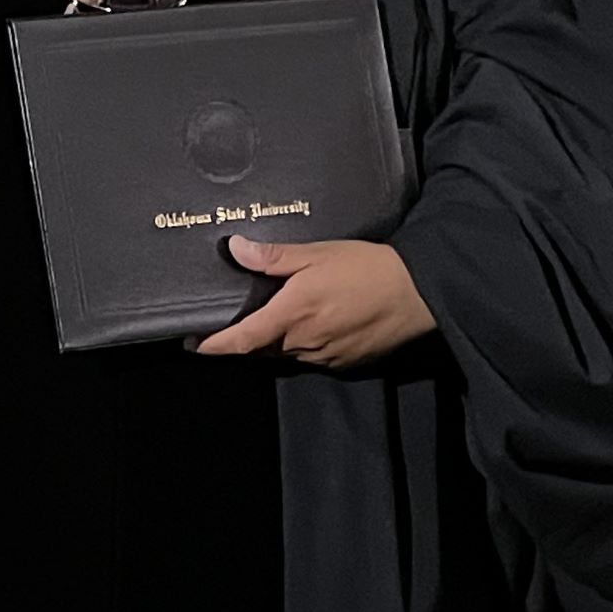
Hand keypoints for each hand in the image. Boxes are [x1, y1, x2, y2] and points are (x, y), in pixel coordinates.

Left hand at [194, 237, 436, 369]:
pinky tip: (313, 323)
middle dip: (244, 339)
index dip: (213, 345)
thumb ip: (274, 256)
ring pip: (285, 354)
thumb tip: (235, 249)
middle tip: (230, 322)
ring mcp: (324, 357)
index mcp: (292, 315)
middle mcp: (303, 343)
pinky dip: (302, 344)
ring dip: (275, 340)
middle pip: (260, 349)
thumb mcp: (318, 253)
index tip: (192, 344)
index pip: (241, 341)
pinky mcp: (343, 362)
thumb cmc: (368, 268)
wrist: (420, 293)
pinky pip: (311, 357)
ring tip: (276, 316)